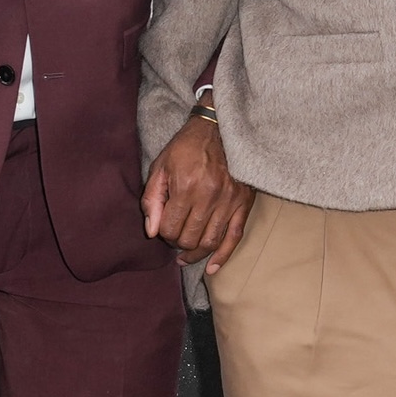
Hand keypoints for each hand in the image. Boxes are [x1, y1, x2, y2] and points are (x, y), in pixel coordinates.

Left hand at [142, 117, 254, 270]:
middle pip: (189, 238)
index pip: (170, 229)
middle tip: (175, 238)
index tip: (163, 228)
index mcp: (185, 187)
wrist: (221, 129)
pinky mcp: (243, 204)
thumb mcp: (161, 166)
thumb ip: (153, 200)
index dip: (163, 234)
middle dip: (178, 243)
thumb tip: (152, 231)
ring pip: (210, 242)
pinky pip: (234, 237)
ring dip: (196, 254)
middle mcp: (209, 197)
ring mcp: (229, 202)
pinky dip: (223, 256)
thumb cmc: (186, 147)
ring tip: (186, 256)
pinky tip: (212, 267)